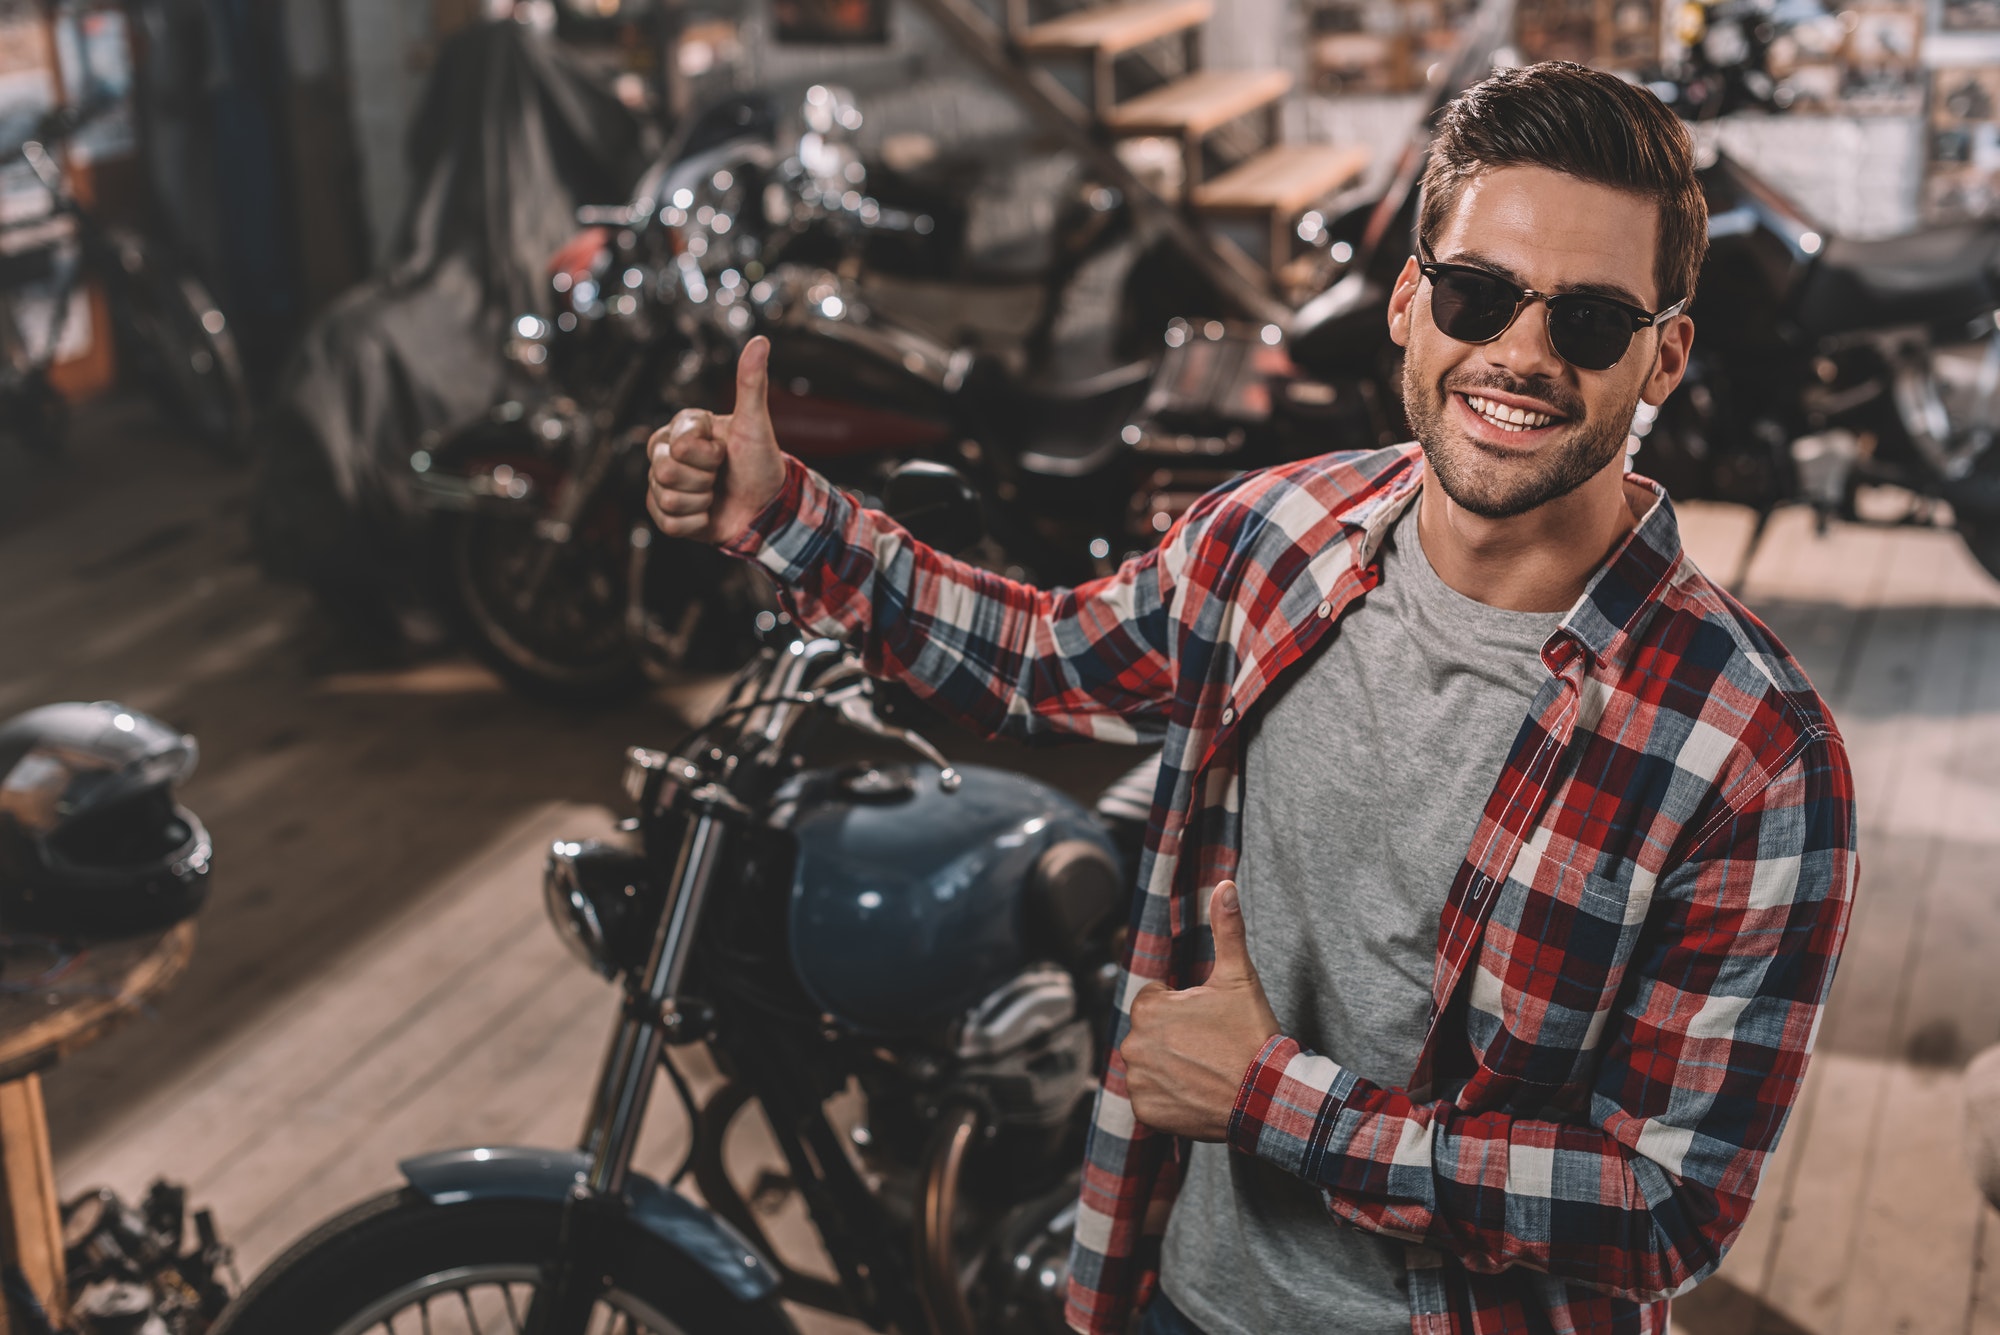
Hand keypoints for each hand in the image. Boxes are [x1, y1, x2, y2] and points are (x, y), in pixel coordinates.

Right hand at [646, 335, 787, 545]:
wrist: (768, 509)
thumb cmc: (760, 462)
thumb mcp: (756, 424)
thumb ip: (752, 383)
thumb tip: (761, 340)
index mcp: (682, 428)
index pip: (679, 445)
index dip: (707, 455)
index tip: (724, 453)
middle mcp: (666, 454)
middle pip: (665, 472)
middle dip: (703, 479)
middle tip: (720, 475)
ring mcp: (663, 485)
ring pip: (667, 499)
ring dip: (701, 502)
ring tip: (715, 494)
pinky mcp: (665, 515)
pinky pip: (668, 524)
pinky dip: (695, 524)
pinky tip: (708, 513)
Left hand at [1119, 881, 1279, 1141]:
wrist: (1266, 1095)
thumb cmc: (1251, 1034)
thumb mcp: (1239, 977)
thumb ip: (1227, 928)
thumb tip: (1225, 885)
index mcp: (1148, 1009)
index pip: (1155, 1002)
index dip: (1182, 1009)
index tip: (1207, 1021)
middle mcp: (1133, 1044)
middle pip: (1149, 1034)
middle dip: (1173, 1037)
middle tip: (1208, 1046)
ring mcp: (1138, 1082)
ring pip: (1148, 1065)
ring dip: (1168, 1066)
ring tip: (1203, 1069)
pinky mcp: (1146, 1113)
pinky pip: (1149, 1099)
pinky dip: (1167, 1098)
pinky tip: (1194, 1092)